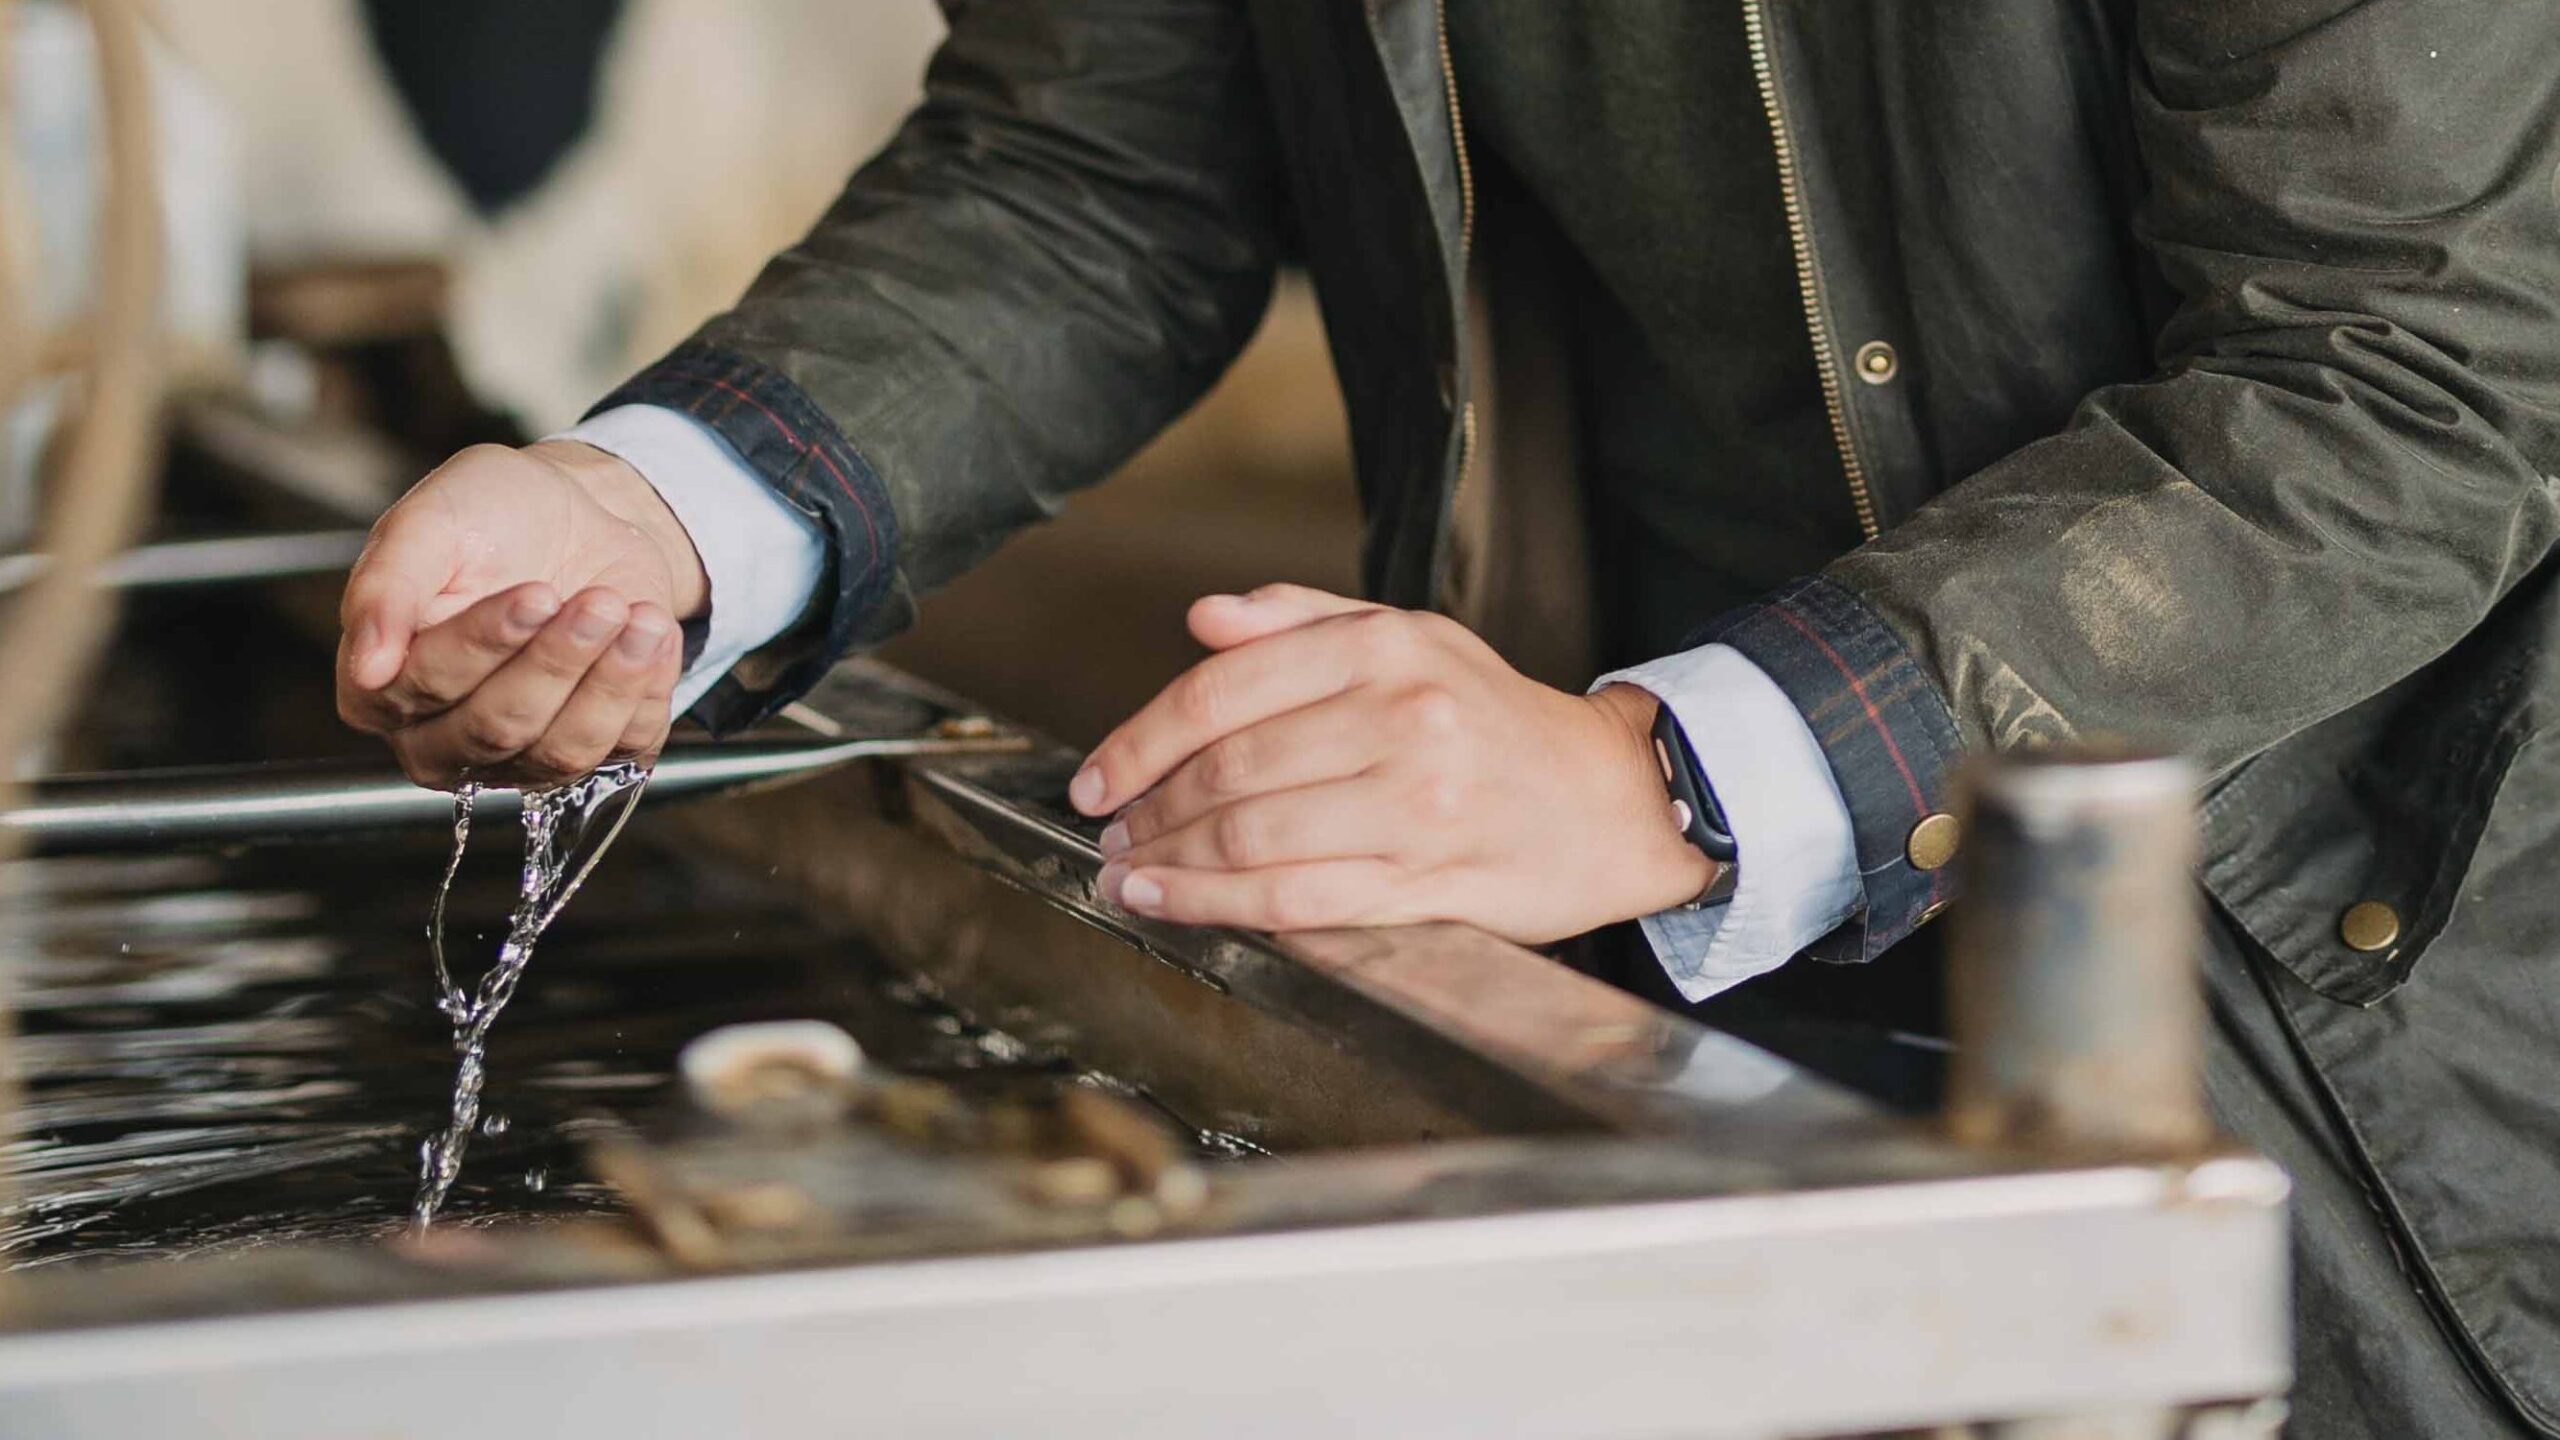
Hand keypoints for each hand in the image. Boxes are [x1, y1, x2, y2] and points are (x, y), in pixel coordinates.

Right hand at [335, 441, 707, 789]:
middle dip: (558, 660)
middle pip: (498, 729)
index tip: (536, 594)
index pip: (425, 687)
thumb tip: (367, 669)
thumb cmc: (490, 518)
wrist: (578, 517)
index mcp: (380, 684)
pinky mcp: (593, 752)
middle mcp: (442, 737)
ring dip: (612, 679)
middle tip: (597, 601)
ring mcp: (520, 756)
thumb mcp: (429, 522)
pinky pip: (627, 750)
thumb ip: (384, 588)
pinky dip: (649, 689)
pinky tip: (651, 634)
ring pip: (564, 752)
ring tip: (633, 613)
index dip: (486, 643)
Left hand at [1070, 584, 1715, 943]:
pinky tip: (1174, 902)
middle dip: (1148, 808)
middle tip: (1109, 831)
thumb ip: (1301, 621)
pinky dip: (1219, 904)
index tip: (1097, 776)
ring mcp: (1416, 806)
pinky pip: (1299, 897)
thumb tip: (1203, 618)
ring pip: (1254, 837)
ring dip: (1170, 862)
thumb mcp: (1413, 636)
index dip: (1141, 739)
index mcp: (1384, 650)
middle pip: (1229, 769)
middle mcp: (1400, 720)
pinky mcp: (1429, 880)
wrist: (1613, 799)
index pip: (1224, 691)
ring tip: (1128, 871)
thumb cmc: (1497, 721)